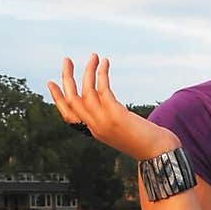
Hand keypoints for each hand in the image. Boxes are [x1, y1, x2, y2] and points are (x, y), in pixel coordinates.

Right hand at [47, 55, 179, 160]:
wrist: (158, 153)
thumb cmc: (146, 141)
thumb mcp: (122, 129)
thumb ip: (111, 117)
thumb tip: (107, 100)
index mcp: (94, 131)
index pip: (68, 115)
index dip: (57, 99)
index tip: (51, 82)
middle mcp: (95, 126)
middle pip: (71, 101)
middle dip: (66, 79)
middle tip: (66, 60)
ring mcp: (104, 121)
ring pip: (85, 92)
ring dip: (87, 71)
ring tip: (94, 56)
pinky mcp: (115, 114)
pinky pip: (102, 89)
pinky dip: (101, 73)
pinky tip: (105, 62)